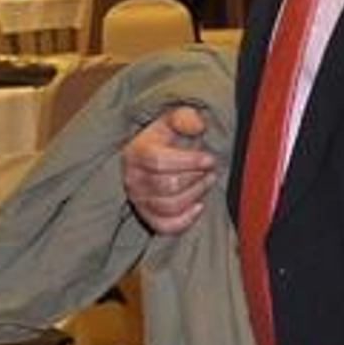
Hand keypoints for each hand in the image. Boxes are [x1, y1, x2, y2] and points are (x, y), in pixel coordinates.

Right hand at [122, 106, 216, 233]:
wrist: (153, 154)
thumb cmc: (166, 138)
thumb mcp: (172, 120)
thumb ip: (184, 118)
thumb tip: (198, 124)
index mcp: (137, 153)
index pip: (159, 161)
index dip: (189, 161)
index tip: (209, 158)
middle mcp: (133, 179)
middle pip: (168, 186)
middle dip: (196, 178)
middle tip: (210, 170)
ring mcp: (139, 199)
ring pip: (170, 206)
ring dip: (195, 195)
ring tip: (207, 181)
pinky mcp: (148, 216)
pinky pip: (165, 226)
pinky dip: (185, 220)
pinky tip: (199, 206)